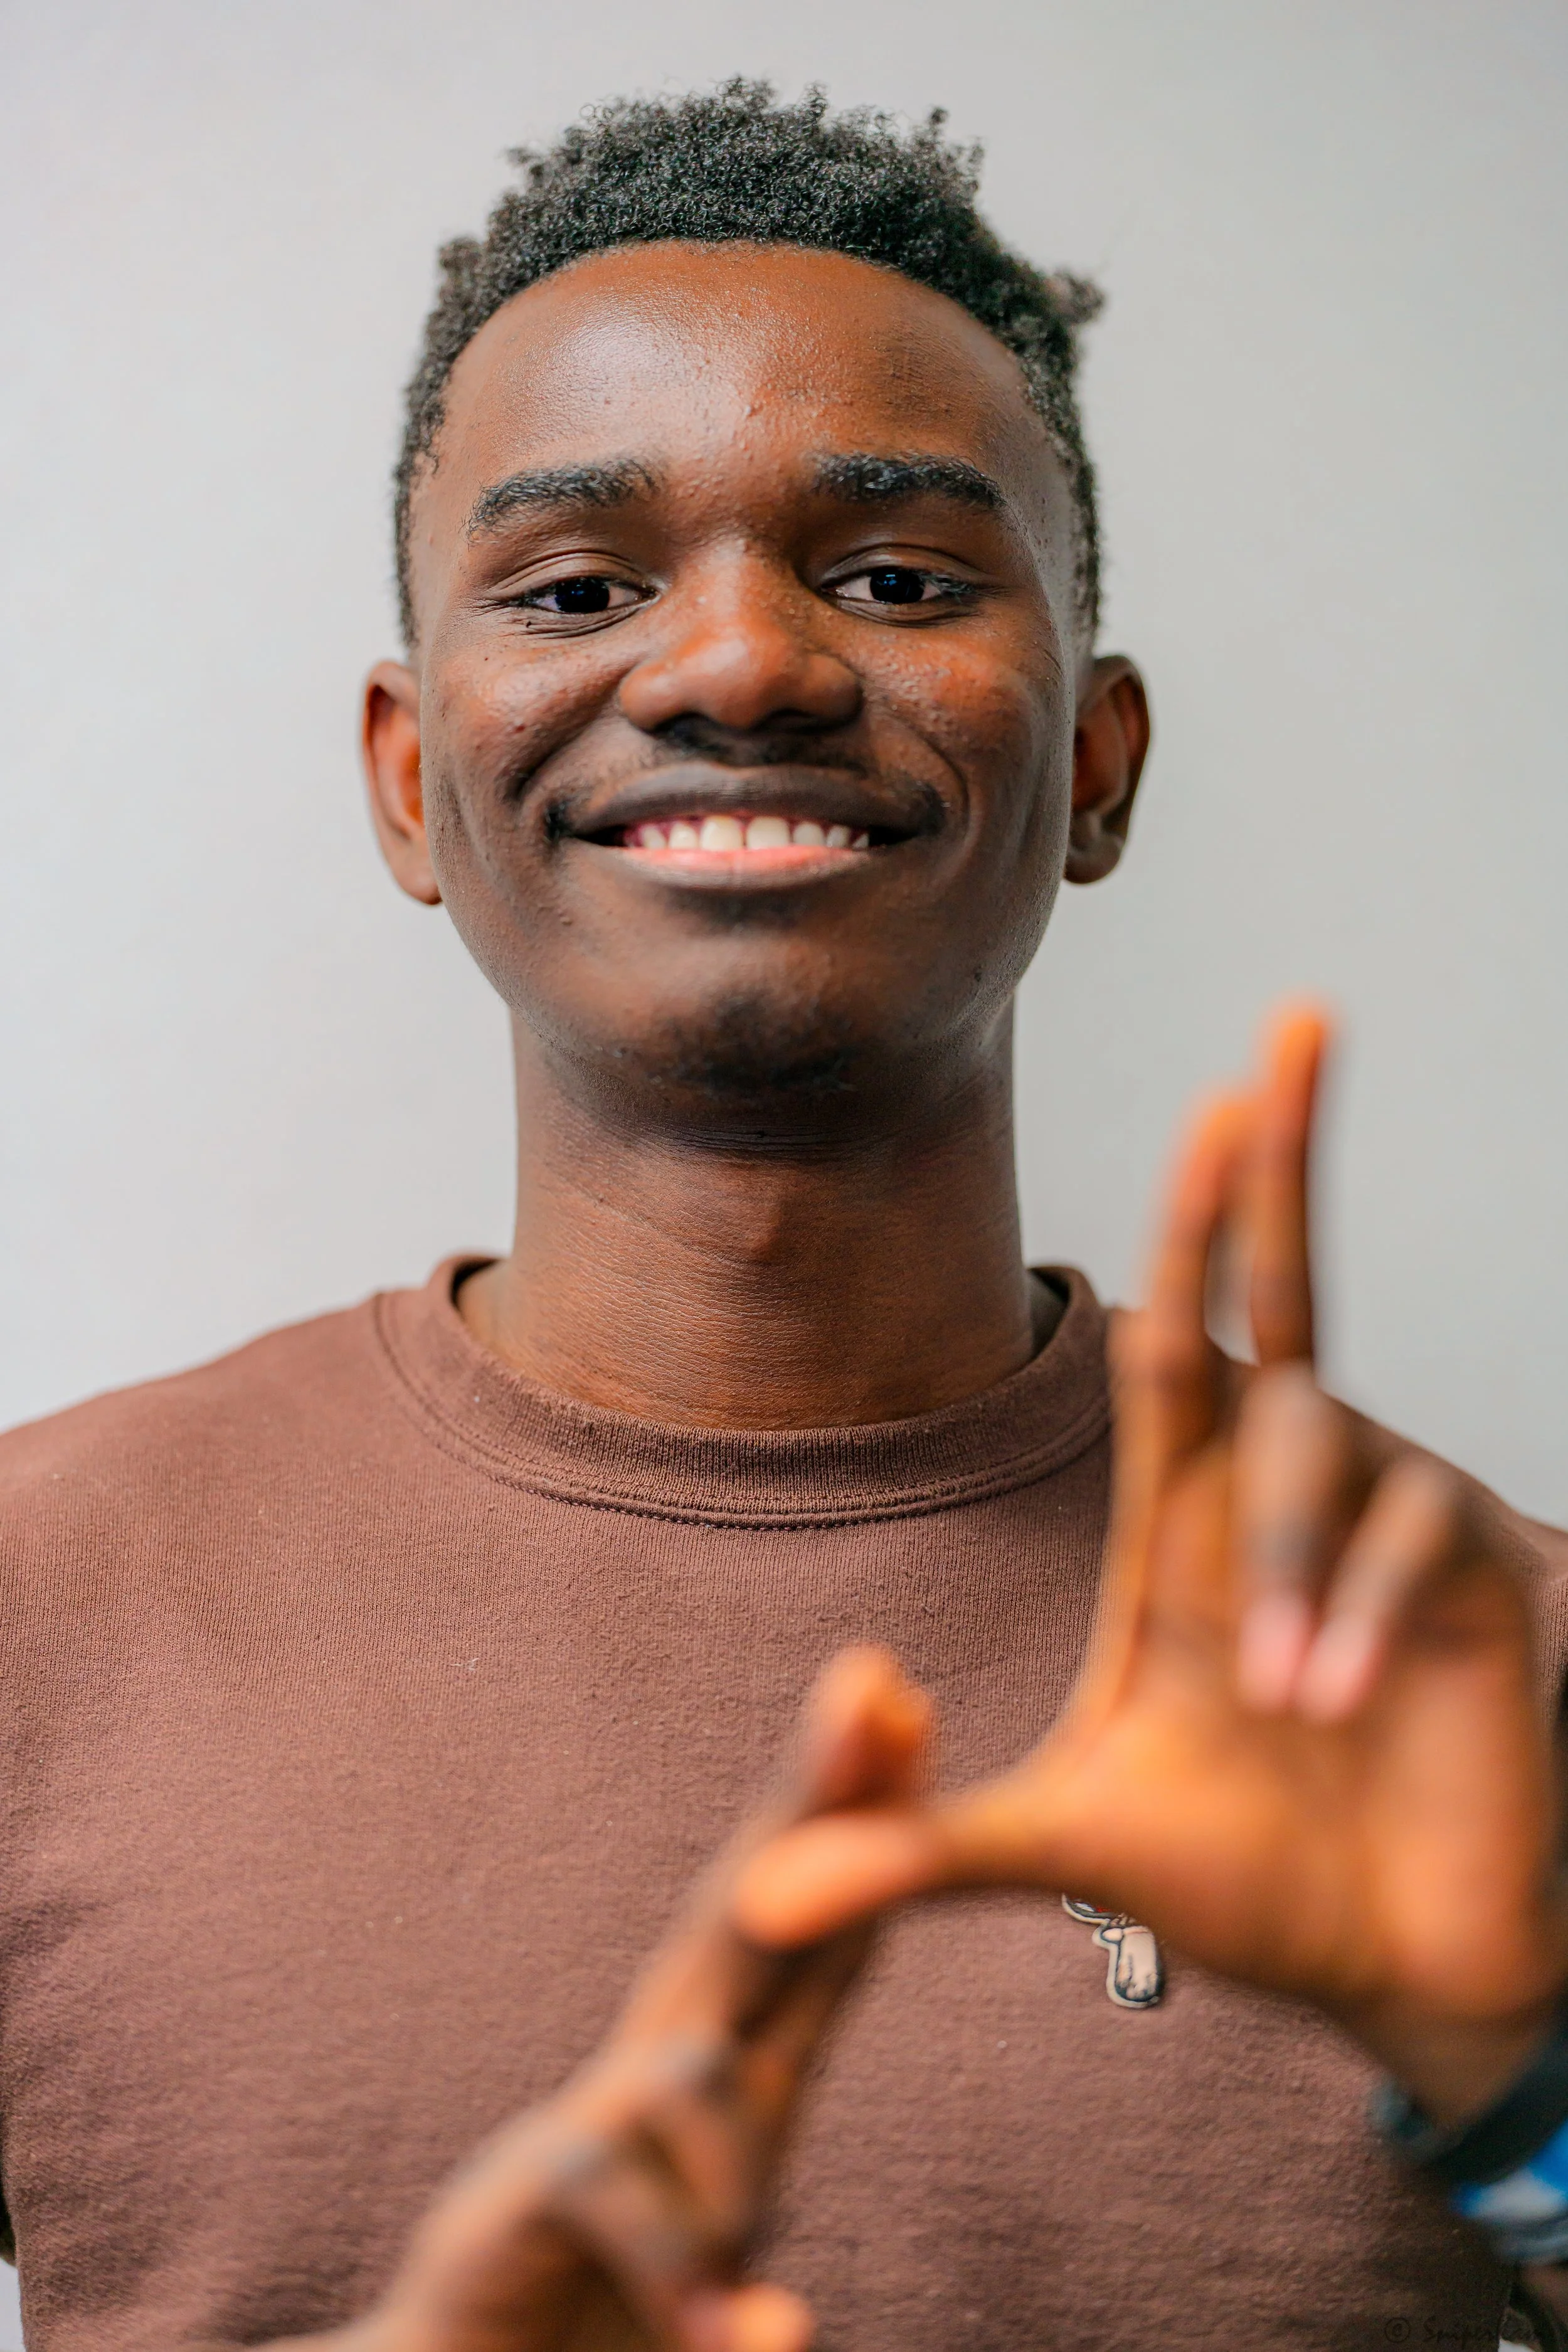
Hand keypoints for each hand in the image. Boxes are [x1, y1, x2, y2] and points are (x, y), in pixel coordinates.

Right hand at [285, 1647, 930, 2351]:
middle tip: (873, 1686)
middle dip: (817, 1802)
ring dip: (742, 2165)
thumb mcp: (707, 2245)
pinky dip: (686, 2273)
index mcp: (724, 2078)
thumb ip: (747, 2223)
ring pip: (690, 2078)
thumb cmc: (600, 2308)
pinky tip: (740, 2333)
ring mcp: (592, 2126)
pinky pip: (626, 2207)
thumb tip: (791, 2304)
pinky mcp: (529, 2199)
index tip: (908, 1706)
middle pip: (748, 1914)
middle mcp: (659, 2076)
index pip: (810, 1925)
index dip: (862, 1819)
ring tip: (749, 2266)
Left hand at [737, 1009, 1567, 2122]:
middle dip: (1282, 1165)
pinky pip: (1420, 1534)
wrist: (1389, 1971)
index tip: (1215, 1096)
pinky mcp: (1486, 1581)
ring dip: (1295, 1555)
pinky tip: (1337, 1696)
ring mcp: (1392, 1528)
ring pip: (1327, 1446)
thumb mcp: (1061, 1852)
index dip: (1187, 1221)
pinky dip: (1365, 1606)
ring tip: (1283, 1700)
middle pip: (1283, 1292)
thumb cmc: (1236, 1886)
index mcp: (1184, 1522)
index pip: (1177, 1338)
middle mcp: (1286, 1496)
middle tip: (1295, 1024)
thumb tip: (753, 1903)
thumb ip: (912, 1857)